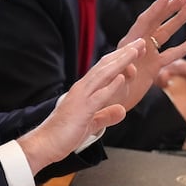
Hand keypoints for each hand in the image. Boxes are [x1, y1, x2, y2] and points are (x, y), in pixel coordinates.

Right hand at [18, 39, 144, 173]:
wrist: (45, 143)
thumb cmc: (64, 134)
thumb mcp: (91, 124)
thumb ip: (105, 116)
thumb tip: (121, 111)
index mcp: (84, 90)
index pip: (105, 70)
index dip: (121, 59)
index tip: (136, 50)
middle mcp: (82, 89)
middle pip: (106, 66)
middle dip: (124, 54)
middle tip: (140, 41)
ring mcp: (81, 97)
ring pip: (104, 75)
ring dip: (121, 62)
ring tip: (135, 51)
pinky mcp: (81, 109)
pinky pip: (98, 96)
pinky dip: (110, 86)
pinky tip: (121, 77)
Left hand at [117, 0, 185, 112]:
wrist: (108, 105)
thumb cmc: (107, 92)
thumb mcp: (115, 82)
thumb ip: (125, 73)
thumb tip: (134, 66)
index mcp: (128, 45)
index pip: (143, 23)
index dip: (155, 10)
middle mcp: (138, 46)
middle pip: (156, 22)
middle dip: (170, 8)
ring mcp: (147, 55)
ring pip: (165, 34)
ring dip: (177, 21)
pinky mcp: (154, 67)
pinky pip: (171, 55)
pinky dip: (182, 47)